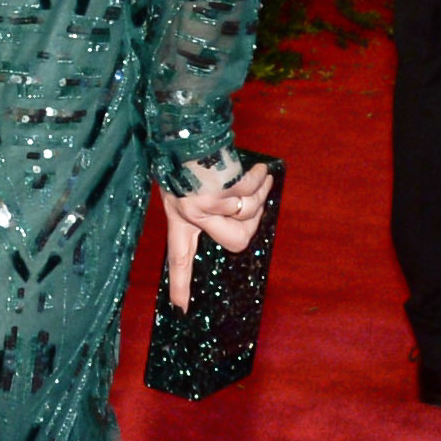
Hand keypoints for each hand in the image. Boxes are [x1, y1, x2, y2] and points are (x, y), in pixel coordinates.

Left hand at [161, 157, 272, 311]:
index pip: (180, 259)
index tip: (181, 310)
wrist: (185, 130)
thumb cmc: (189, 158)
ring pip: (249, 214)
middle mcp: (190, 215)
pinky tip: (258, 169)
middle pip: (237, 241)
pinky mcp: (216, 190)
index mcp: (180, 219)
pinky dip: (260, 179)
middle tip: (250, 197)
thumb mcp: (186, 187)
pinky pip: (252, 193)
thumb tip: (248, 217)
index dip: (182, 284)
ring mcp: (203, 204)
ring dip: (259, 193)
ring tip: (255, 176)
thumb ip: (210, 210)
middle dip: (252, 221)